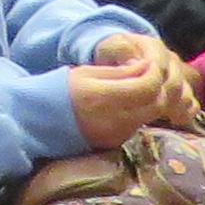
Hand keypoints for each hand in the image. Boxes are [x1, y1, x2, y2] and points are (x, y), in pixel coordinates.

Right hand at [68, 36, 195, 148]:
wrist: (44, 121)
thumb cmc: (64, 91)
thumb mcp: (89, 73)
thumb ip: (121, 72)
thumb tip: (148, 67)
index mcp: (102, 97)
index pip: (146, 86)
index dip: (155, 72)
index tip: (152, 62)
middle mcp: (113, 119)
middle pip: (157, 104)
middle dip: (160, 87)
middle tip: (154, 74)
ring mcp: (117, 133)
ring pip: (152, 115)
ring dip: (155, 99)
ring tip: (145, 85)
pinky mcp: (118, 141)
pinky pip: (140, 123)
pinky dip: (144, 110)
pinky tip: (134, 101)